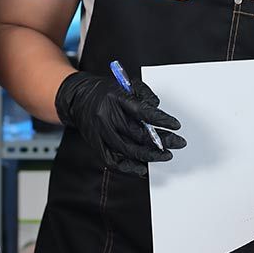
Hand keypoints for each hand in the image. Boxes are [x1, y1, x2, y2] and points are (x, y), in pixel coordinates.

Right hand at [54, 71, 184, 177]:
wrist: (75, 97)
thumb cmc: (103, 92)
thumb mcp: (123, 84)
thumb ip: (143, 94)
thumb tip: (157, 110)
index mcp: (115, 97)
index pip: (142, 111)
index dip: (161, 119)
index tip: (175, 125)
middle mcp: (107, 116)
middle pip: (138, 133)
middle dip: (161, 140)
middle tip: (177, 143)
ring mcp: (100, 132)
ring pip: (127, 149)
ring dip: (149, 155)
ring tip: (165, 155)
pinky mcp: (95, 144)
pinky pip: (113, 160)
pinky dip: (128, 167)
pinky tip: (142, 168)